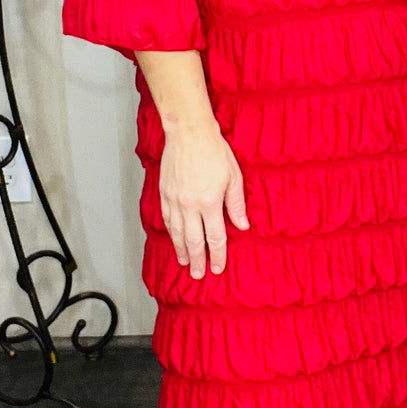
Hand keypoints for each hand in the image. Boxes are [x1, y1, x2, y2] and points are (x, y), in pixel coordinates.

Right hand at [158, 122, 249, 277]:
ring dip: (181, 250)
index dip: (217, 255)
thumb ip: (236, 204)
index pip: (214, 237)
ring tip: (184, 262)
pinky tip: (174, 239)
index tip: (218, 267)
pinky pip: (167, 219)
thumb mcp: (233, 176)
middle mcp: (190, 205)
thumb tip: (242, 225)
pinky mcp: (164, 193)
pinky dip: (171, 233)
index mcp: (209, 202)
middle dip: (197, 260)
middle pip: (193, 241)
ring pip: (177, 233)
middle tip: (198, 274)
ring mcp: (174, 200)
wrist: (188, 132)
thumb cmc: (213, 150)